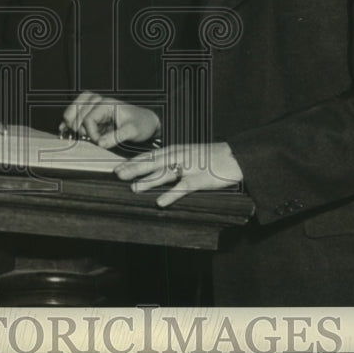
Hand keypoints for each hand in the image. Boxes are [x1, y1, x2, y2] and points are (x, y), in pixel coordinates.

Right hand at [59, 92, 159, 148]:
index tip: (98, 142)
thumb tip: (100, 143)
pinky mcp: (94, 111)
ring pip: (74, 109)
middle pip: (77, 112)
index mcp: (107, 104)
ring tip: (72, 133)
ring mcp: (95, 105)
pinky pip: (76, 111)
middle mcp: (99, 101)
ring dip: (71, 122)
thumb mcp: (132, 131)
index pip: (89, 119)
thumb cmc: (141, 123)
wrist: (147, 121)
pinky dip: (70, 120)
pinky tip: (65, 128)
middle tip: (85, 138)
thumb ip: (116, 137)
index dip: (91, 133)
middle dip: (78, 128)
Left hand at [115, 142, 243, 206]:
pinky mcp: (199, 179)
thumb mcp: (189, 153)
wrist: (234, 156)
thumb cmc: (211, 157)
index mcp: (176, 150)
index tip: (118, 166)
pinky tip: (160, 202)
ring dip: (148, 181)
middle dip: (135, 168)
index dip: (134, 160)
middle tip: (118, 175)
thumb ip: (173, 159)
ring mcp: (190, 167)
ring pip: (165, 174)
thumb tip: (155, 168)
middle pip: (153, 163)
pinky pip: (182, 188)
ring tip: (134, 188)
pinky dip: (171, 195)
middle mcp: (180, 156)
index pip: (151, 155)